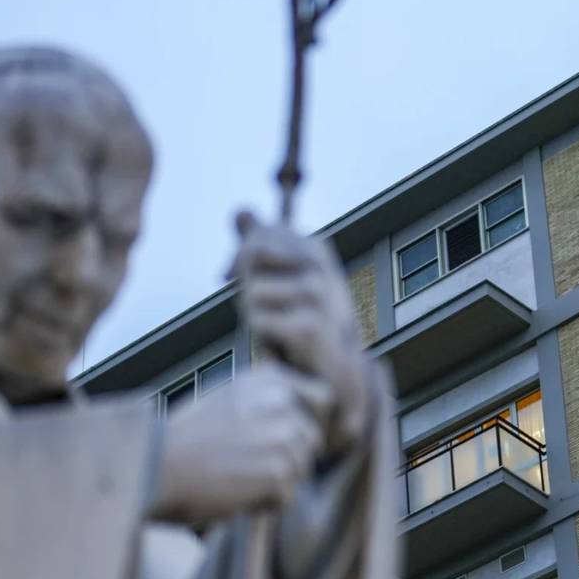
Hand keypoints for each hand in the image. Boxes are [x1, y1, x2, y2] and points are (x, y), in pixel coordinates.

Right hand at [151, 361, 330, 527]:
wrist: (157, 465)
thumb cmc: (185, 438)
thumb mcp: (229, 398)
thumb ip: (267, 401)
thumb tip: (301, 420)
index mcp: (272, 379)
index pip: (322, 398)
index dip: (309, 422)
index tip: (287, 438)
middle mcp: (284, 401)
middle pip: (314, 439)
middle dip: (291, 457)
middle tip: (251, 466)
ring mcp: (284, 436)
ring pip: (302, 469)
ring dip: (276, 481)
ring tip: (237, 477)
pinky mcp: (279, 471)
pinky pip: (288, 496)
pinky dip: (265, 503)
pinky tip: (235, 492)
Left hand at [232, 213, 370, 453]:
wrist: (337, 370)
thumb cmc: (306, 322)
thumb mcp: (284, 277)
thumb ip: (261, 241)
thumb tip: (240, 208)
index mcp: (314, 249)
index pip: (255, 242)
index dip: (243, 265)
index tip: (254, 284)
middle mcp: (319, 265)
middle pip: (250, 261)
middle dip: (248, 289)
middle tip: (272, 311)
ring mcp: (316, 293)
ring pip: (251, 293)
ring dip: (254, 315)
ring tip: (279, 328)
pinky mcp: (308, 325)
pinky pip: (256, 320)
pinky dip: (261, 335)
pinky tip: (282, 343)